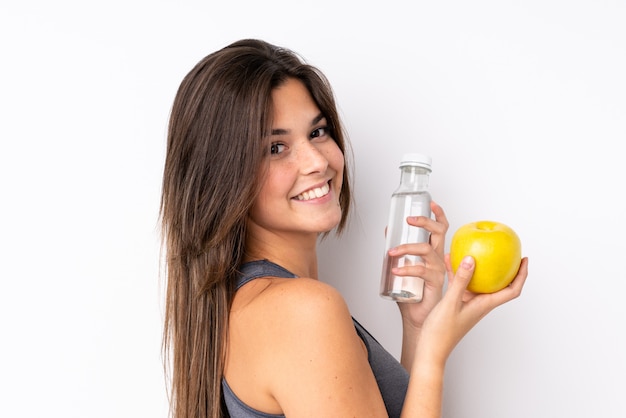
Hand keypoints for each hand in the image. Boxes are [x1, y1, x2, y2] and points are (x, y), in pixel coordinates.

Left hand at [390, 201, 448, 329]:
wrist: (414, 317)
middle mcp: (438, 259)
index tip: (431, 203)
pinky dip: (406, 268)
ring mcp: (438, 270)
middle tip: (409, 220)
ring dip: (407, 247)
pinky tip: (394, 270)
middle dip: (425, 222)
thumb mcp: (401, 265)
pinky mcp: (434, 282)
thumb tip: (388, 230)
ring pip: (427, 249)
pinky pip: (421, 270)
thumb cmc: (410, 293)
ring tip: (392, 251)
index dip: (438, 214)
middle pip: (439, 232)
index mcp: (433, 253)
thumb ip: (397, 249)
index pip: (441, 228)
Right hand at [418, 253, 528, 366]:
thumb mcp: (451, 303)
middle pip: (499, 283)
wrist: (430, 348)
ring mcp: (468, 303)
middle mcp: (480, 303)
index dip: (522, 275)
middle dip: (504, 267)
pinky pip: (461, 282)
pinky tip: (448, 260)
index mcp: (485, 305)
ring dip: (477, 266)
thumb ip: (461, 280)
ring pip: (478, 281)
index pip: (511, 290)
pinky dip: (458, 271)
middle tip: (505, 251)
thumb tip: (471, 259)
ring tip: (474, 250)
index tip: (524, 259)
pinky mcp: (456, 302)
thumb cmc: (442, 332)